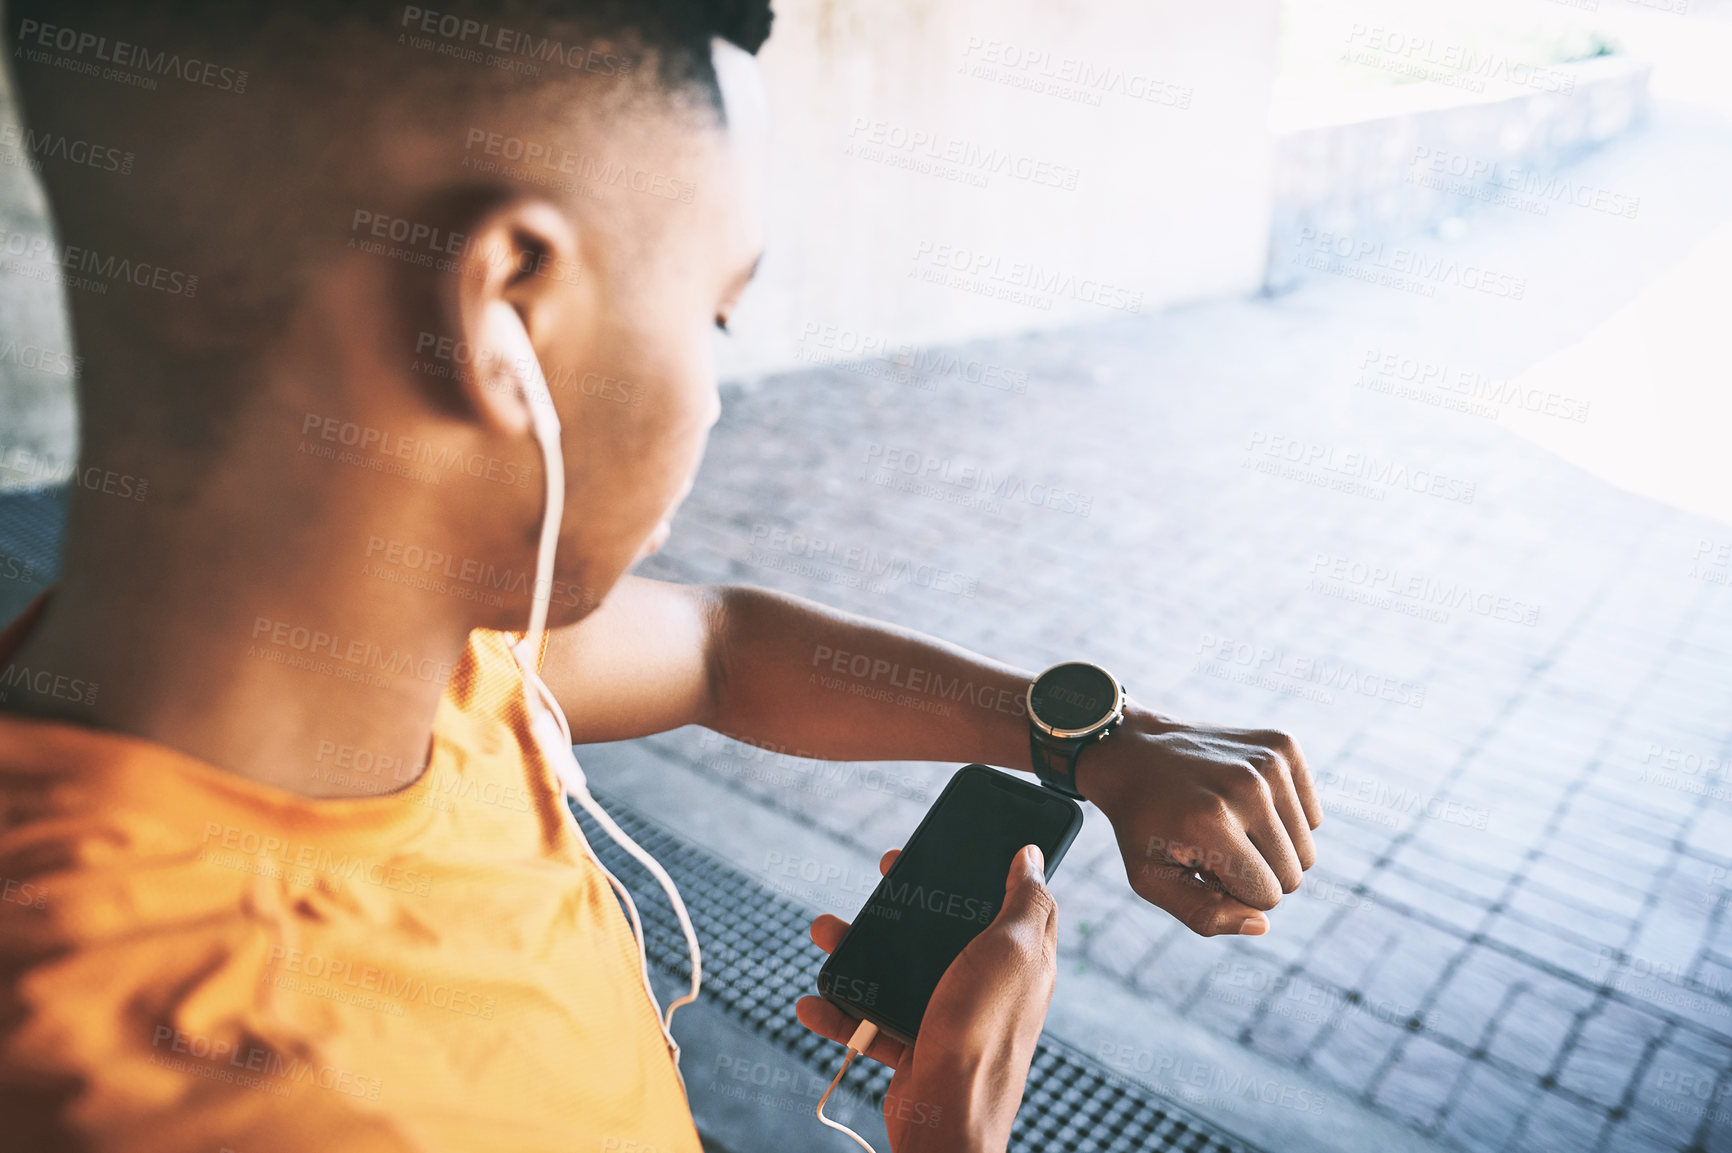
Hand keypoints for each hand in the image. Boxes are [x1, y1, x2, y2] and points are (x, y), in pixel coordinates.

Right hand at [796, 844, 1056, 1152]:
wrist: (947, 1119)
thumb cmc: (984, 1035)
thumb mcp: (1012, 951)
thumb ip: (1025, 902)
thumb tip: (1032, 856)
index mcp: (1020, 959)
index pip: (1013, 901)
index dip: (990, 868)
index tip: (955, 844)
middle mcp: (988, 985)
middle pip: (947, 929)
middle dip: (909, 903)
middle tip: (885, 875)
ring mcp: (949, 1015)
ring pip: (901, 970)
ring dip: (859, 950)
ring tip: (826, 931)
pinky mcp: (915, 1045)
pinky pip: (871, 1019)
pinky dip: (841, 1010)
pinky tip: (816, 1001)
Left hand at [1074, 708, 1320, 935]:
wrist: (1132, 751)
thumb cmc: (1142, 823)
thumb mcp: (1150, 878)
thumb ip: (1203, 914)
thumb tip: (1262, 924)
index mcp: (1211, 822)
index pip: (1267, 896)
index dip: (1236, 894)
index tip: (1205, 868)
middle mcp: (1246, 786)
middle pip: (1293, 874)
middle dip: (1256, 873)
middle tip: (1215, 846)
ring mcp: (1268, 760)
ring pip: (1305, 848)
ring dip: (1270, 848)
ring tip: (1229, 824)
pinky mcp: (1282, 745)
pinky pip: (1312, 816)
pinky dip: (1283, 820)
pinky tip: (1245, 803)